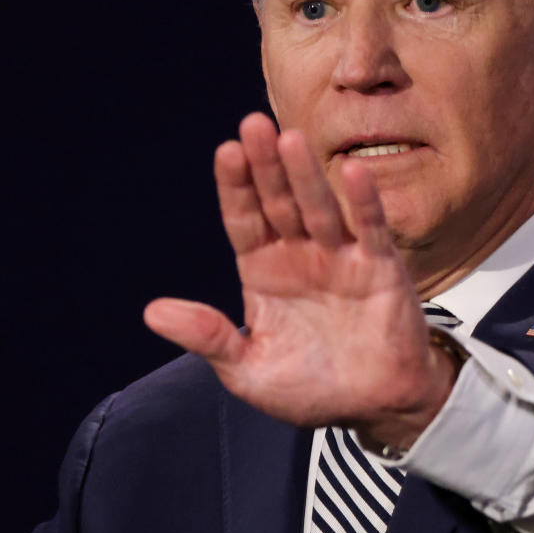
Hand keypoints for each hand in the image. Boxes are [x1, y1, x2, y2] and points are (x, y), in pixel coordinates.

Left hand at [144, 112, 457, 448]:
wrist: (374, 407)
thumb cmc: (311, 388)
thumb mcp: (248, 370)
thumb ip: (208, 337)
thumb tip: (152, 312)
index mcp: (263, 271)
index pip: (244, 220)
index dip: (235, 187)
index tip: (225, 152)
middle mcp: (300, 254)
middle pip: (278, 202)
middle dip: (266, 166)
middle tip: (253, 125)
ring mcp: (340, 256)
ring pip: (319, 207)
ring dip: (306, 175)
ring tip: (291, 139)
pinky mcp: (380, 267)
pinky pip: (371, 229)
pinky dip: (363, 201)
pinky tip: (352, 171)